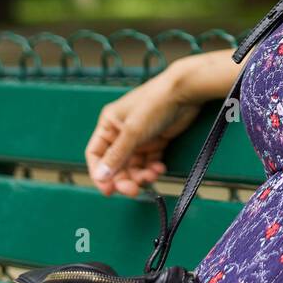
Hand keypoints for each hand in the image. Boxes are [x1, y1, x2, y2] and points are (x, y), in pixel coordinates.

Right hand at [84, 64, 200, 197]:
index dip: (99, 174)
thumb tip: (100, 176)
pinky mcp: (156, 140)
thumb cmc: (155, 104)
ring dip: (141, 175)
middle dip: (124, 179)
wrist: (185, 91)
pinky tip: (160, 169)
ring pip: (134, 166)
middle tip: (133, 190)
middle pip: (116, 164)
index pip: (96, 155)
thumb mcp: (133, 131)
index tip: (108, 190)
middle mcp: (122, 132)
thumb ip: (117, 155)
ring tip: (152, 176)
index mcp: (109, 125)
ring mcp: (140, 137)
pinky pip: (150, 161)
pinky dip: (153, 168)